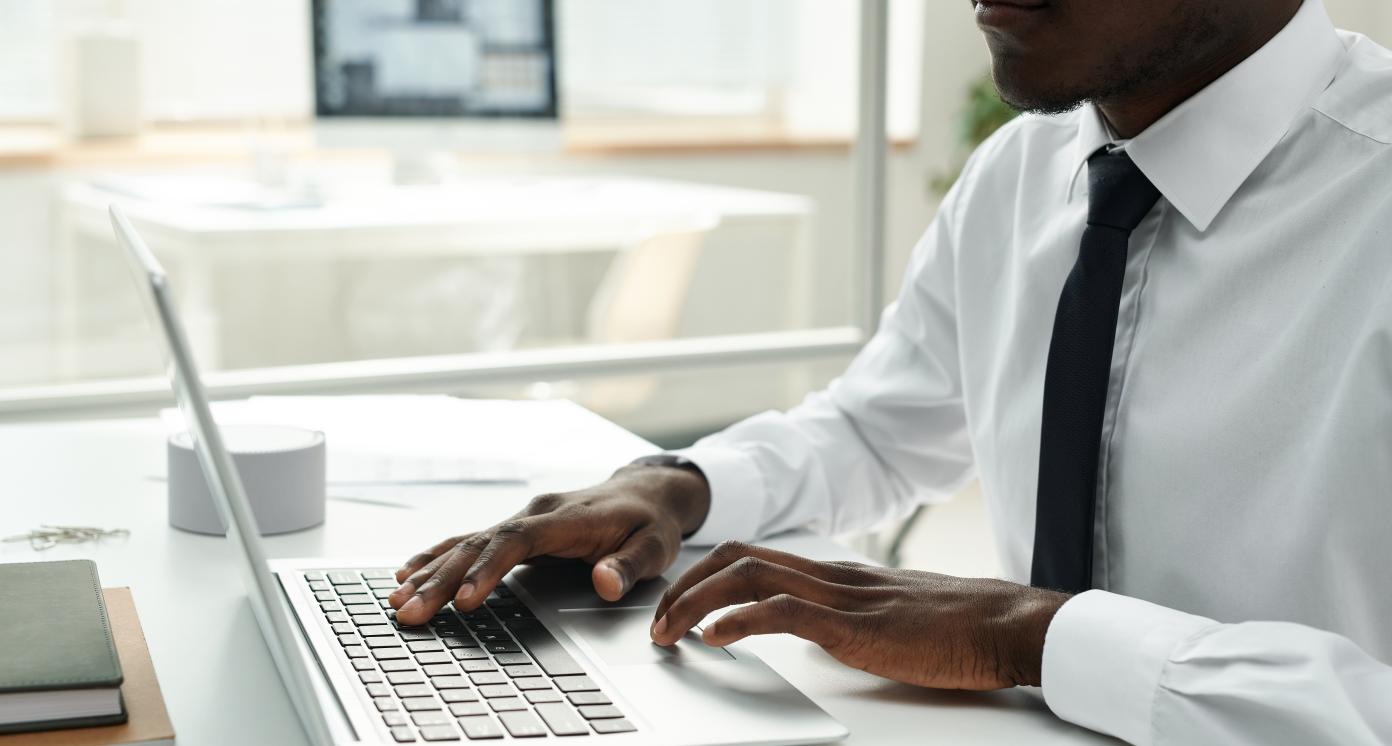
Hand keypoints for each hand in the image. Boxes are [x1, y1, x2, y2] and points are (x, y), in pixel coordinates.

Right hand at [389, 463, 710, 625]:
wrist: (648, 492)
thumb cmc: (650, 522)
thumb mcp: (655, 545)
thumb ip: (630, 564)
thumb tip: (605, 582)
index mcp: (567, 518)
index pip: (517, 541)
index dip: (488, 570)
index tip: (465, 601)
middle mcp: (537, 515)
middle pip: (480, 545)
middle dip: (442, 580)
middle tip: (410, 611)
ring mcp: (523, 520)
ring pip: (467, 544)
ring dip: (431, 572)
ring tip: (397, 599)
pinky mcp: (518, 531)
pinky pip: (470, 543)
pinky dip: (438, 557)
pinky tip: (409, 572)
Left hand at [650, 542, 1068, 689]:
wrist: (1005, 623)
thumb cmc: (957, 628)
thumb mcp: (887, 619)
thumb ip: (847, 619)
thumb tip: (814, 634)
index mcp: (835, 573)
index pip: (753, 556)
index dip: (704, 575)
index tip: (677, 605)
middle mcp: (830, 575)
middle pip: (737, 558)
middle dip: (685, 586)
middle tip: (655, 621)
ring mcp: (841, 596)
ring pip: (748, 577)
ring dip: (696, 602)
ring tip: (667, 632)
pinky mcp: (856, 626)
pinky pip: (784, 613)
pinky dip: (739, 621)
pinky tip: (714, 637)